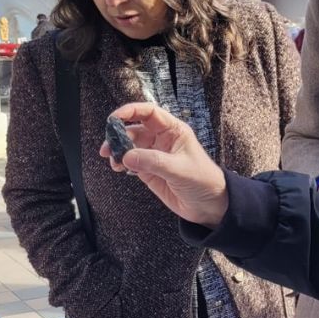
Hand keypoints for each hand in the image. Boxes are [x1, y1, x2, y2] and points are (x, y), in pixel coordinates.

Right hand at [100, 103, 228, 226]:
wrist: (210, 206)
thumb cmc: (204, 181)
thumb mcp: (179, 169)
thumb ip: (152, 162)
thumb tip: (126, 156)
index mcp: (174, 131)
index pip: (149, 112)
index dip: (131, 111)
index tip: (115, 118)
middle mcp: (162, 140)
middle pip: (135, 129)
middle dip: (119, 134)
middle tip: (108, 145)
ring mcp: (154, 155)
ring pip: (129, 146)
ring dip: (118, 150)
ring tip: (111, 159)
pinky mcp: (149, 171)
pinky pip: (130, 162)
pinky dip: (121, 163)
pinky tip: (118, 167)